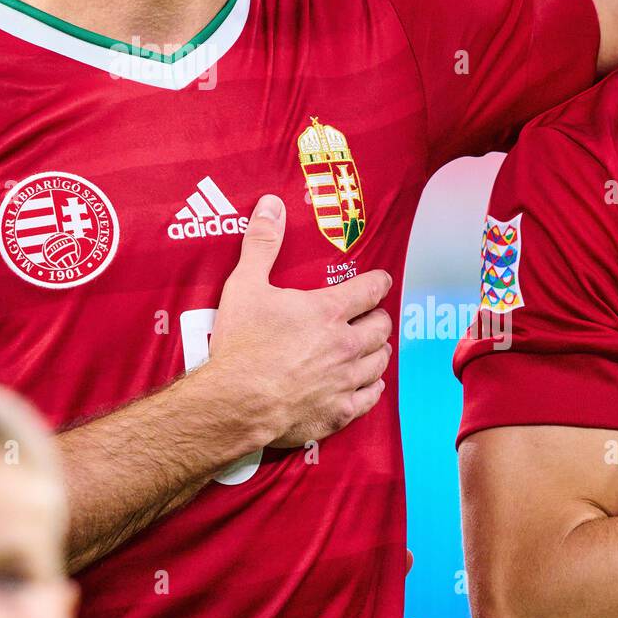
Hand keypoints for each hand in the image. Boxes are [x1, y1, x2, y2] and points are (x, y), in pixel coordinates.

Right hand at [206, 194, 392, 447]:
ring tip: (370, 346)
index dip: (379, 282)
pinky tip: (366, 383)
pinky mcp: (339, 412)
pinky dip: (372, 386)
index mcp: (329, 311)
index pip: (371, 289)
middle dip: (378, 317)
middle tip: (369, 315)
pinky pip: (371, 396)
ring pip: (380, 360)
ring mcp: (346, 381)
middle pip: (381, 326)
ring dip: (377, 350)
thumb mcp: (245, 285)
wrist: (235, 403)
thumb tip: (271, 204)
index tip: (380, 280)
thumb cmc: (241, 344)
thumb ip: (262, 243)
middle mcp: (346, 345)